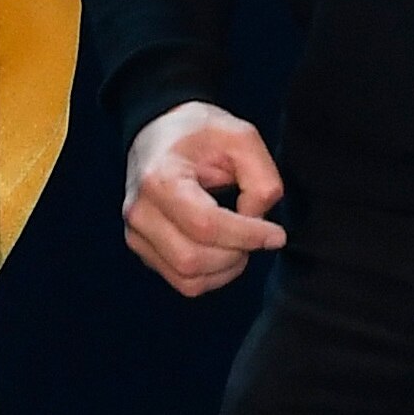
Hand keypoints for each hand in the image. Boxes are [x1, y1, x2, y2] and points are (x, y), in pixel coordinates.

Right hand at [122, 102, 286, 296]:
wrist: (160, 133)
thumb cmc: (200, 134)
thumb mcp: (241, 138)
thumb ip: (260, 179)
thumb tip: (257, 220)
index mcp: (160, 179)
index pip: (205, 225)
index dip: (247, 235)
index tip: (276, 234)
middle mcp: (141, 211)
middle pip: (194, 259)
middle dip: (237, 254)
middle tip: (258, 235)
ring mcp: (137, 234)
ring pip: (188, 278)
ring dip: (226, 269)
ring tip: (242, 243)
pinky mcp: (143, 249)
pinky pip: (183, 282)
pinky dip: (212, 276)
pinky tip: (225, 252)